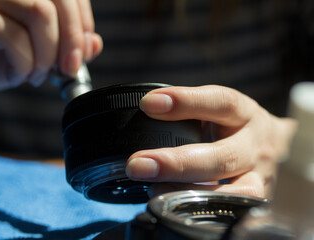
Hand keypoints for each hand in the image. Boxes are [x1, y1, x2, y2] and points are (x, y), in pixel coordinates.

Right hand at [0, 0, 102, 97]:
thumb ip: (64, 47)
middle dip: (72, 40)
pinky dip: (24, 64)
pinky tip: (17, 75)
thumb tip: (94, 44)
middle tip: (68, 69)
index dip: (82, 21)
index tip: (83, 51)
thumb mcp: (34, 54)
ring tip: (36, 74)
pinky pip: (14, 36)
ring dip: (47, 55)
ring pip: (40, 14)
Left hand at [125, 85, 296, 197]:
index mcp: (244, 114)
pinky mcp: (259, 200)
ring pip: (234, 192)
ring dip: (191, 194)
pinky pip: (236, 211)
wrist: (280, 146)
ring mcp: (260, 177)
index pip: (220, 102)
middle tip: (138, 165)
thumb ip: (192, 113)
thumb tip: (146, 112)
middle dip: (177, 163)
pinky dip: (207, 211)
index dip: (186, 102)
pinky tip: (178, 207)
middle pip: (221, 157)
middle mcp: (255, 145)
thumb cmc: (238, 126)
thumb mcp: (221, 110)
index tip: (149, 104)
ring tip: (155, 190)